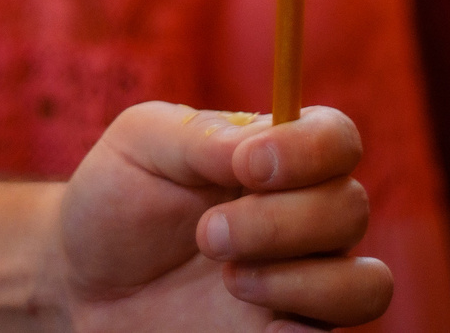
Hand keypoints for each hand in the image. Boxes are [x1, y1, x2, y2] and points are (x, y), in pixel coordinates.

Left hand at [58, 104, 391, 332]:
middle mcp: (303, 217)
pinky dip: (297, 332)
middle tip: (207, 234)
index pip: (337, 139)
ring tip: (229, 279)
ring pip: (366, 285)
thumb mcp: (143, 145)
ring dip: (302, 280)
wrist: (83, 282)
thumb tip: (259, 142)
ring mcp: (301, 282)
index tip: (250, 166)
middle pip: (351, 209)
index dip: (311, 149)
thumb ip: (202, 135)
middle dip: (280, 221)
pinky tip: (245, 318)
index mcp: (276, 156)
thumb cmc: (116, 199)